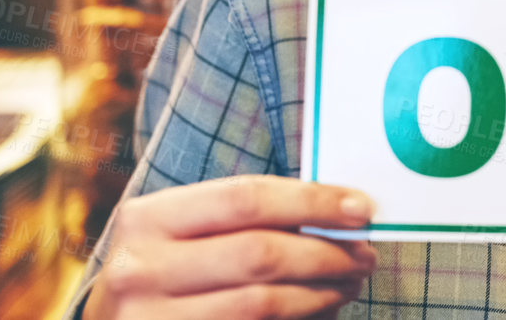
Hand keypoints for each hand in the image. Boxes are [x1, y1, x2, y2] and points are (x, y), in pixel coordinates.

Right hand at [82, 175, 378, 319]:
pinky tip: (319, 307)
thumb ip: (239, 219)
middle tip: (366, 253)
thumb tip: (336, 208)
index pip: (245, 198)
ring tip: (350, 282)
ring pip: (261, 303)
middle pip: (259, 252)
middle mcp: (139, 269)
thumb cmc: (161, 276)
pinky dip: (298, 318)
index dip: (311, 201)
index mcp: (147, 218)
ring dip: (321, 291)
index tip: (361, 208)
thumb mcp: (180, 236)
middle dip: (326, 252)